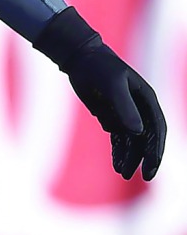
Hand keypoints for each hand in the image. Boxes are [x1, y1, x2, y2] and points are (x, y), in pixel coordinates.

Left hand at [34, 7, 165, 179]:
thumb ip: (125, 107)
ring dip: (129, 157)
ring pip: (131, 141)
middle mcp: (139, 109)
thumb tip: (137, 132)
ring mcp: (125, 114)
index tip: (151, 166)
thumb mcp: (112, 85)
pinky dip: (118, 151)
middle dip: (145, 158)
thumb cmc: (98, 66)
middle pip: (146, 139)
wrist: (78, 58)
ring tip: (122, 173)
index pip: (156, 129)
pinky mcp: (111, 116)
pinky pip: (118, 138)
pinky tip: (116, 164)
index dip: (156, 148)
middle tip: (143, 176)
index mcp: (146, 100)